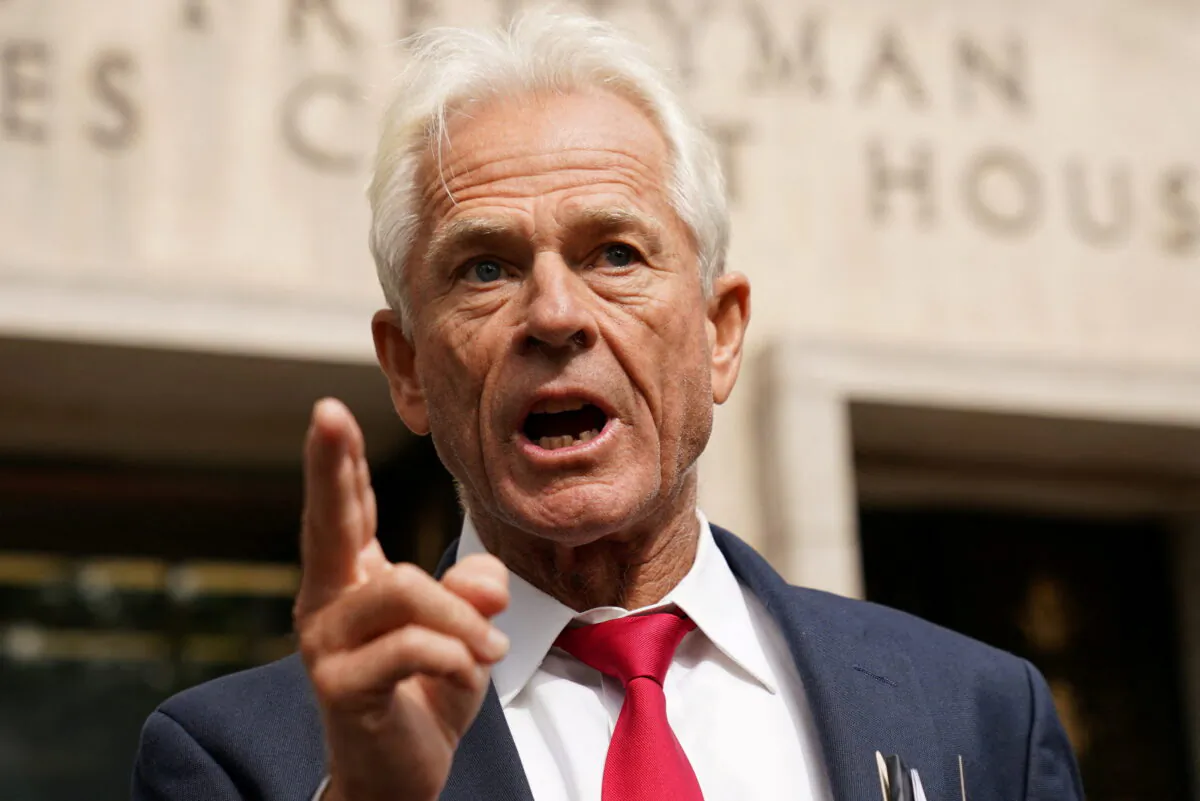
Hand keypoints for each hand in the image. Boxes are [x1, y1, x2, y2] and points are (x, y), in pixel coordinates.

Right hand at [294, 399, 509, 800]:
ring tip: (491, 649)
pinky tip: (466, 673)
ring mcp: (326, 646)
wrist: (402, 775)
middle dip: (330, 466)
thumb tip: (484, 585)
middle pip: (329, 524)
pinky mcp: (341, 687)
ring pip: (405, 591)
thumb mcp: (466, 631)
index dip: (339, 463)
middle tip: (327, 412)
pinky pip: (411, 648)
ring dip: (464, 620)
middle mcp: (327, 605)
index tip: (330, 411)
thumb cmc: (429, 691)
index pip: (346, 512)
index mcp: (353, 581)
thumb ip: (475, 590)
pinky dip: (455, 657)